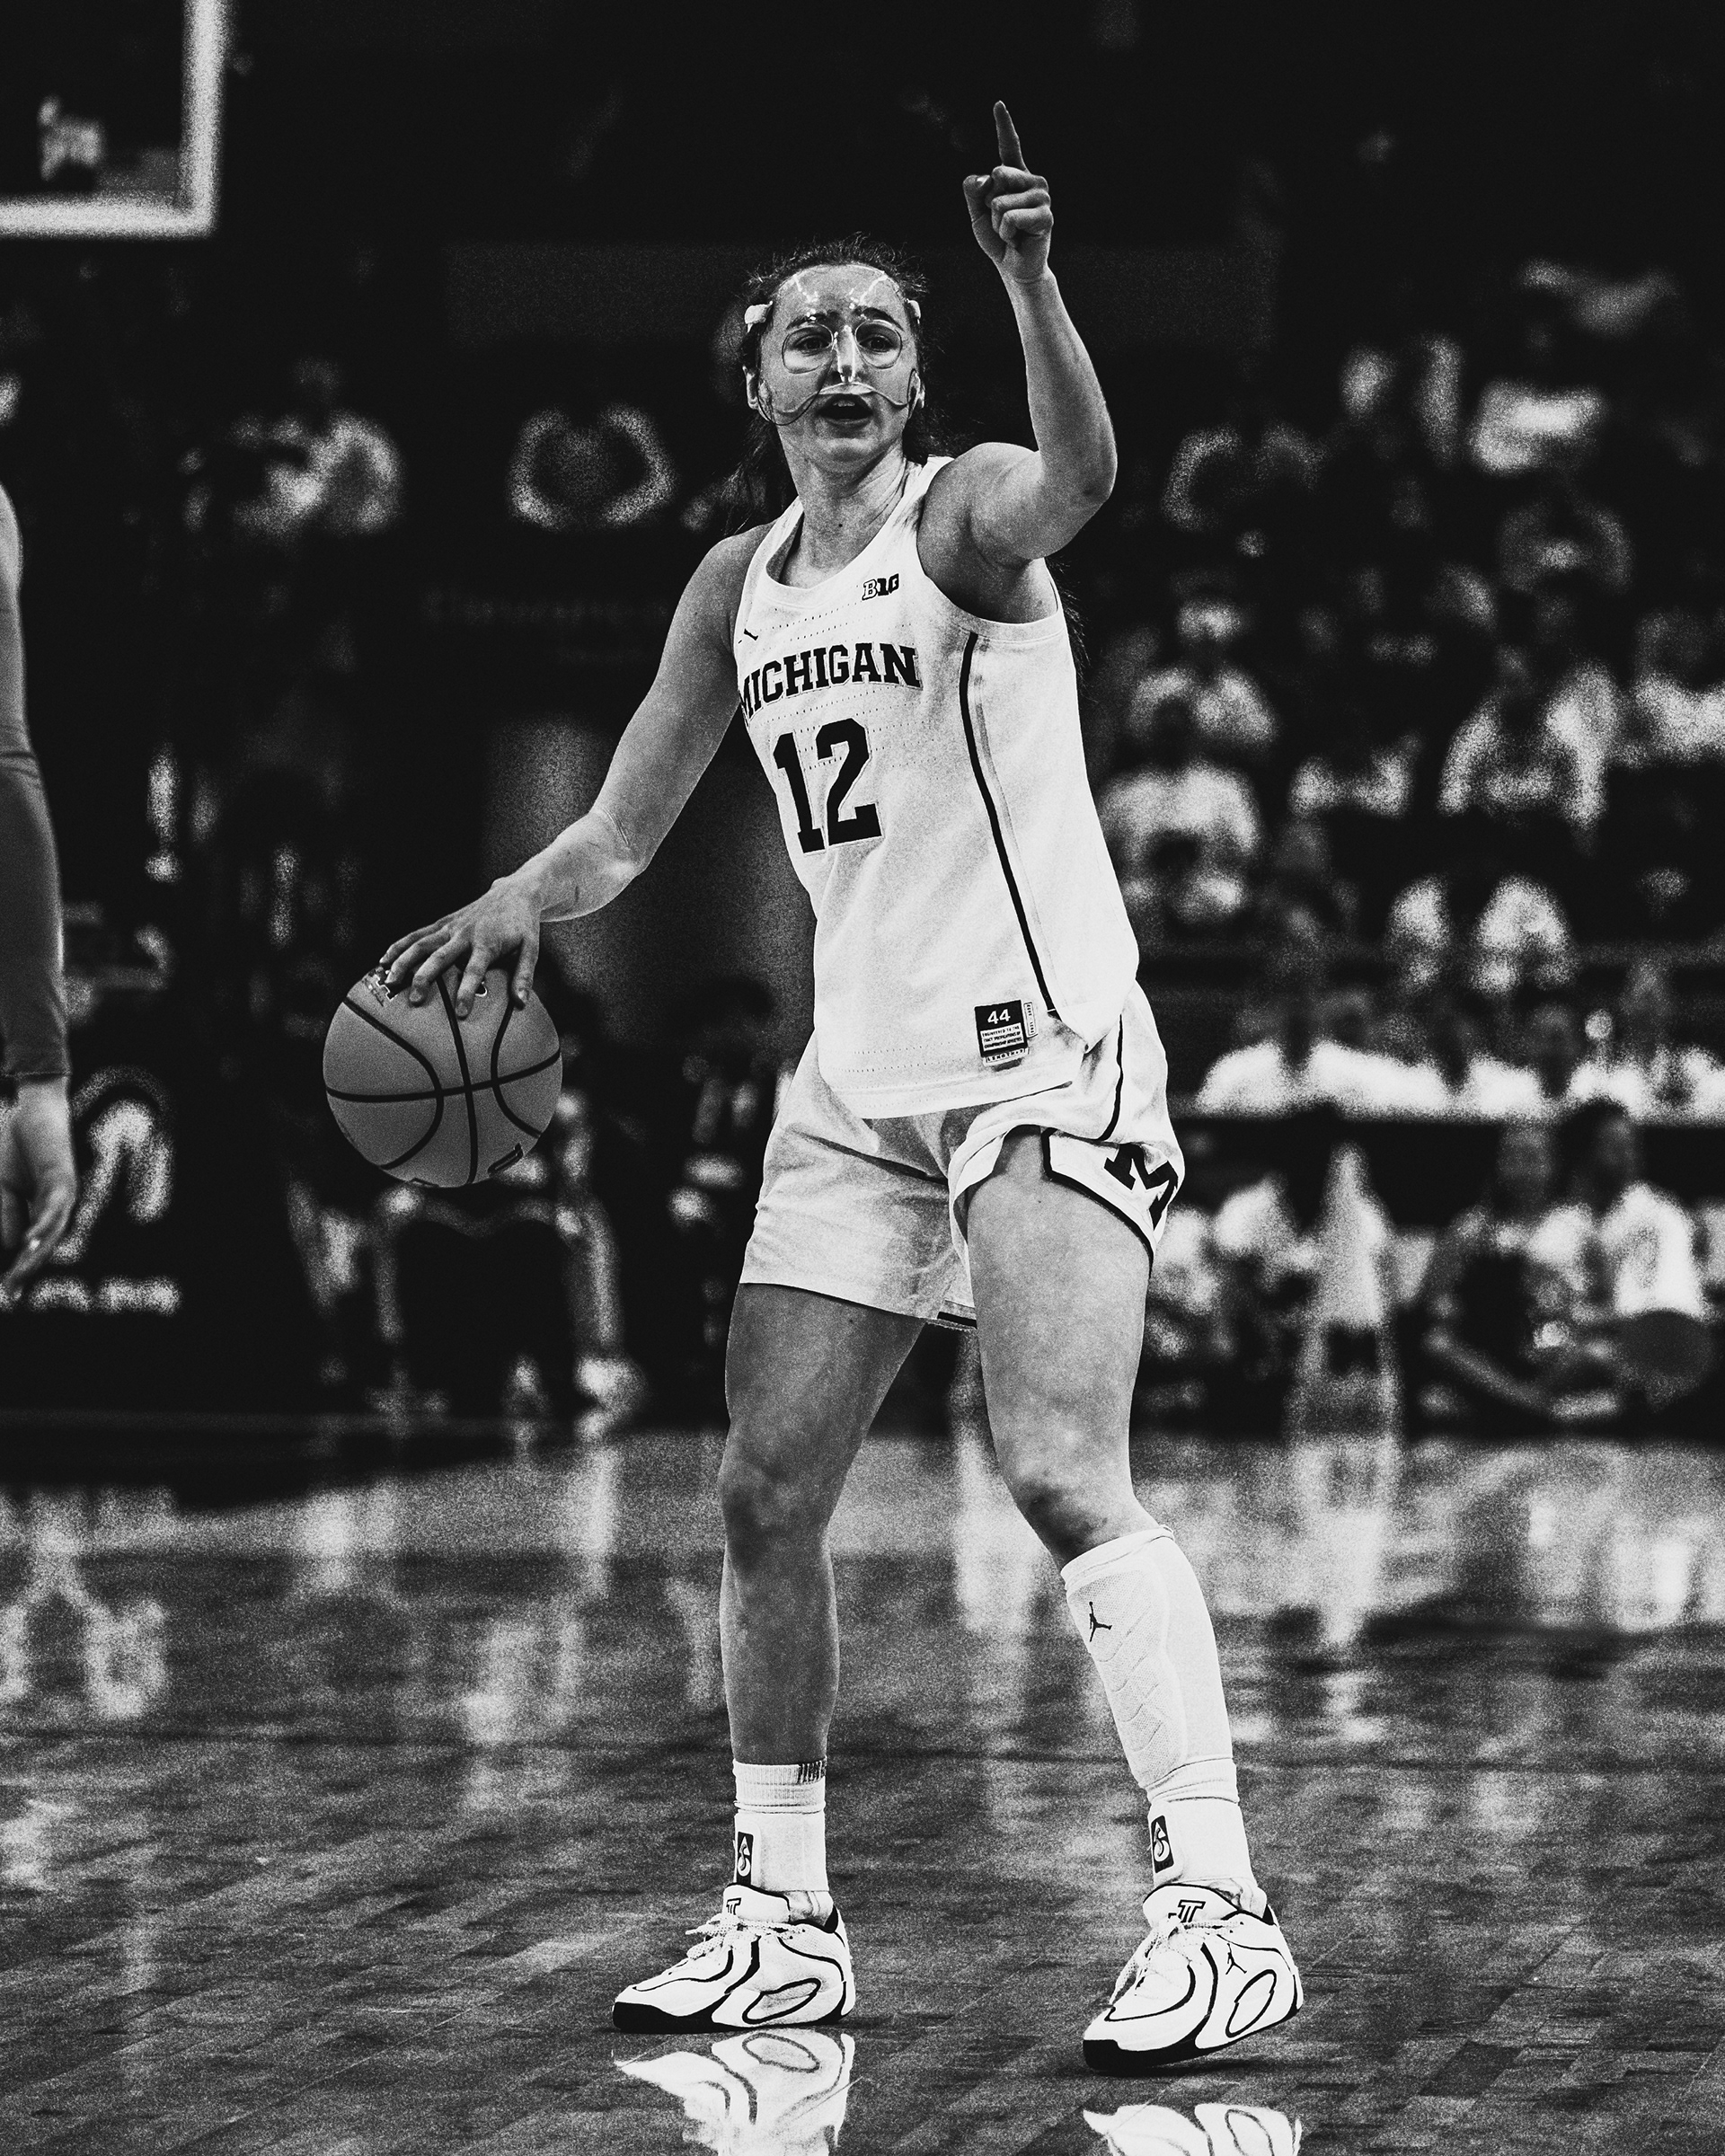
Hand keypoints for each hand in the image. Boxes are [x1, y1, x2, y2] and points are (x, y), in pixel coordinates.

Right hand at [0, 1078, 78, 1304]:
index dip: (18, 1268)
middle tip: (11, 1294)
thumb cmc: (16, 1148)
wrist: (32, 1110)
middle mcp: (57, 1207)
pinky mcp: (64, 1179)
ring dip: (35, 1254)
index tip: (6, 1292)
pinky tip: (31, 1240)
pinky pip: (55, 1207)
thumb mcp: (5, 1187)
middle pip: (43, 1244)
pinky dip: (43, 1224)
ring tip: (19, 1276)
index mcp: (42, 1210)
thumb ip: (7, 1215)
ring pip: (51, 1231)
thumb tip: (13, 1247)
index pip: (31, 1246)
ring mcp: (63, 1194)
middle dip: (26, 1269)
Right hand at [378, 870, 543, 1017]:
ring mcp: (451, 926)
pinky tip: (384, 959)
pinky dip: (400, 945)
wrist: (515, 892)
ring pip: (421, 943)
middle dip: (425, 978)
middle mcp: (465, 934)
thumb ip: (524, 976)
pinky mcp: (443, 922)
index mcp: (487, 943)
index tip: (460, 1013)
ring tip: (388, 980)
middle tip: (414, 1000)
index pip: (475, 971)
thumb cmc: (523, 925)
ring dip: (403, 960)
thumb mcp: (531, 950)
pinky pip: (417, 934)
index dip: (467, 991)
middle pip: (440, 957)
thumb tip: (521, 1004)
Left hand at [963, 102, 1051, 285]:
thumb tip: (987, 176)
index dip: (1004, 125)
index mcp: (1015, 175)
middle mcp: (1031, 180)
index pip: (1009, 146)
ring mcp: (1041, 196)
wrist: (1013, 265)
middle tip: (1001, 220)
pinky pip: (1010, 218)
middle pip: (997, 175)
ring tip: (1009, 231)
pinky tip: (1016, 238)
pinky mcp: (1046, 216)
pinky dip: (1005, 232)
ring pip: (1000, 202)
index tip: (998, 104)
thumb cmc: (997, 237)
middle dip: (988, 204)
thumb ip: (973, 190)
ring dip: (996, 223)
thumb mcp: (975, 213)